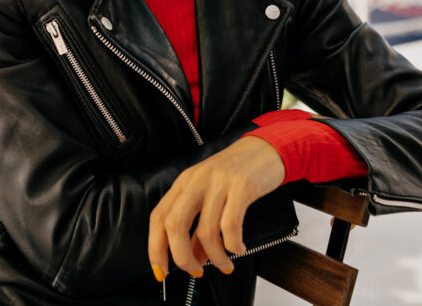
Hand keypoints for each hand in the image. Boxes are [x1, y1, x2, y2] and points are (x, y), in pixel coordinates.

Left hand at [148, 135, 284, 277]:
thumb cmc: (236, 175)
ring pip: (205, 230)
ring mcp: (218, 182)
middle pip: (174, 224)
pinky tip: (239, 249)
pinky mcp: (242, 186)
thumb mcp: (210, 197)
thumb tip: (194, 259)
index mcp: (183, 183)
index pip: (158, 217)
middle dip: (181, 256)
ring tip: (225, 266)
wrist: (266, 148)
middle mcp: (196, 181)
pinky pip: (231, 224)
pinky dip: (233, 245)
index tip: (162, 271)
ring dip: (215, 257)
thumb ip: (199, 227)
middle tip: (196, 272)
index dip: (155, 247)